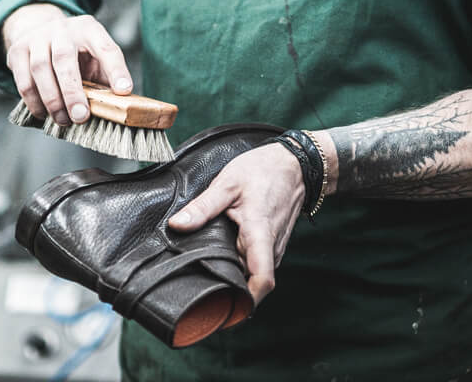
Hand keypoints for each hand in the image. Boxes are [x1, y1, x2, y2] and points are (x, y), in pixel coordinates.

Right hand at [2, 3, 130, 126]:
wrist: (39, 29)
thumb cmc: (75, 52)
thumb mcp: (94, 57)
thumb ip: (105, 78)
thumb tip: (116, 107)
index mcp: (89, 29)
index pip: (105, 48)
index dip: (116, 70)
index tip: (123, 92)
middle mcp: (62, 29)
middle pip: (64, 58)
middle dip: (72, 91)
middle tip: (81, 117)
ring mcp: (37, 37)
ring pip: (40, 68)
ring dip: (52, 100)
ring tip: (63, 120)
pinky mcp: (18, 50)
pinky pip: (23, 80)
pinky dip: (33, 102)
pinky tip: (44, 113)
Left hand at [167, 144, 304, 305]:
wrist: (294, 164)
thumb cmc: (263, 170)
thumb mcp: (227, 183)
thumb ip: (202, 207)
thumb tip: (177, 225)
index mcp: (260, 234)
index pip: (262, 280)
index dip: (246, 301)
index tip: (223, 309)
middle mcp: (270, 247)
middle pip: (251, 282)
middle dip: (228, 290)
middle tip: (197, 291)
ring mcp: (273, 247)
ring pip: (252, 273)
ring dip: (233, 276)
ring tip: (204, 273)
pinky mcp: (271, 244)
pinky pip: (254, 263)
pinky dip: (239, 264)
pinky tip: (220, 256)